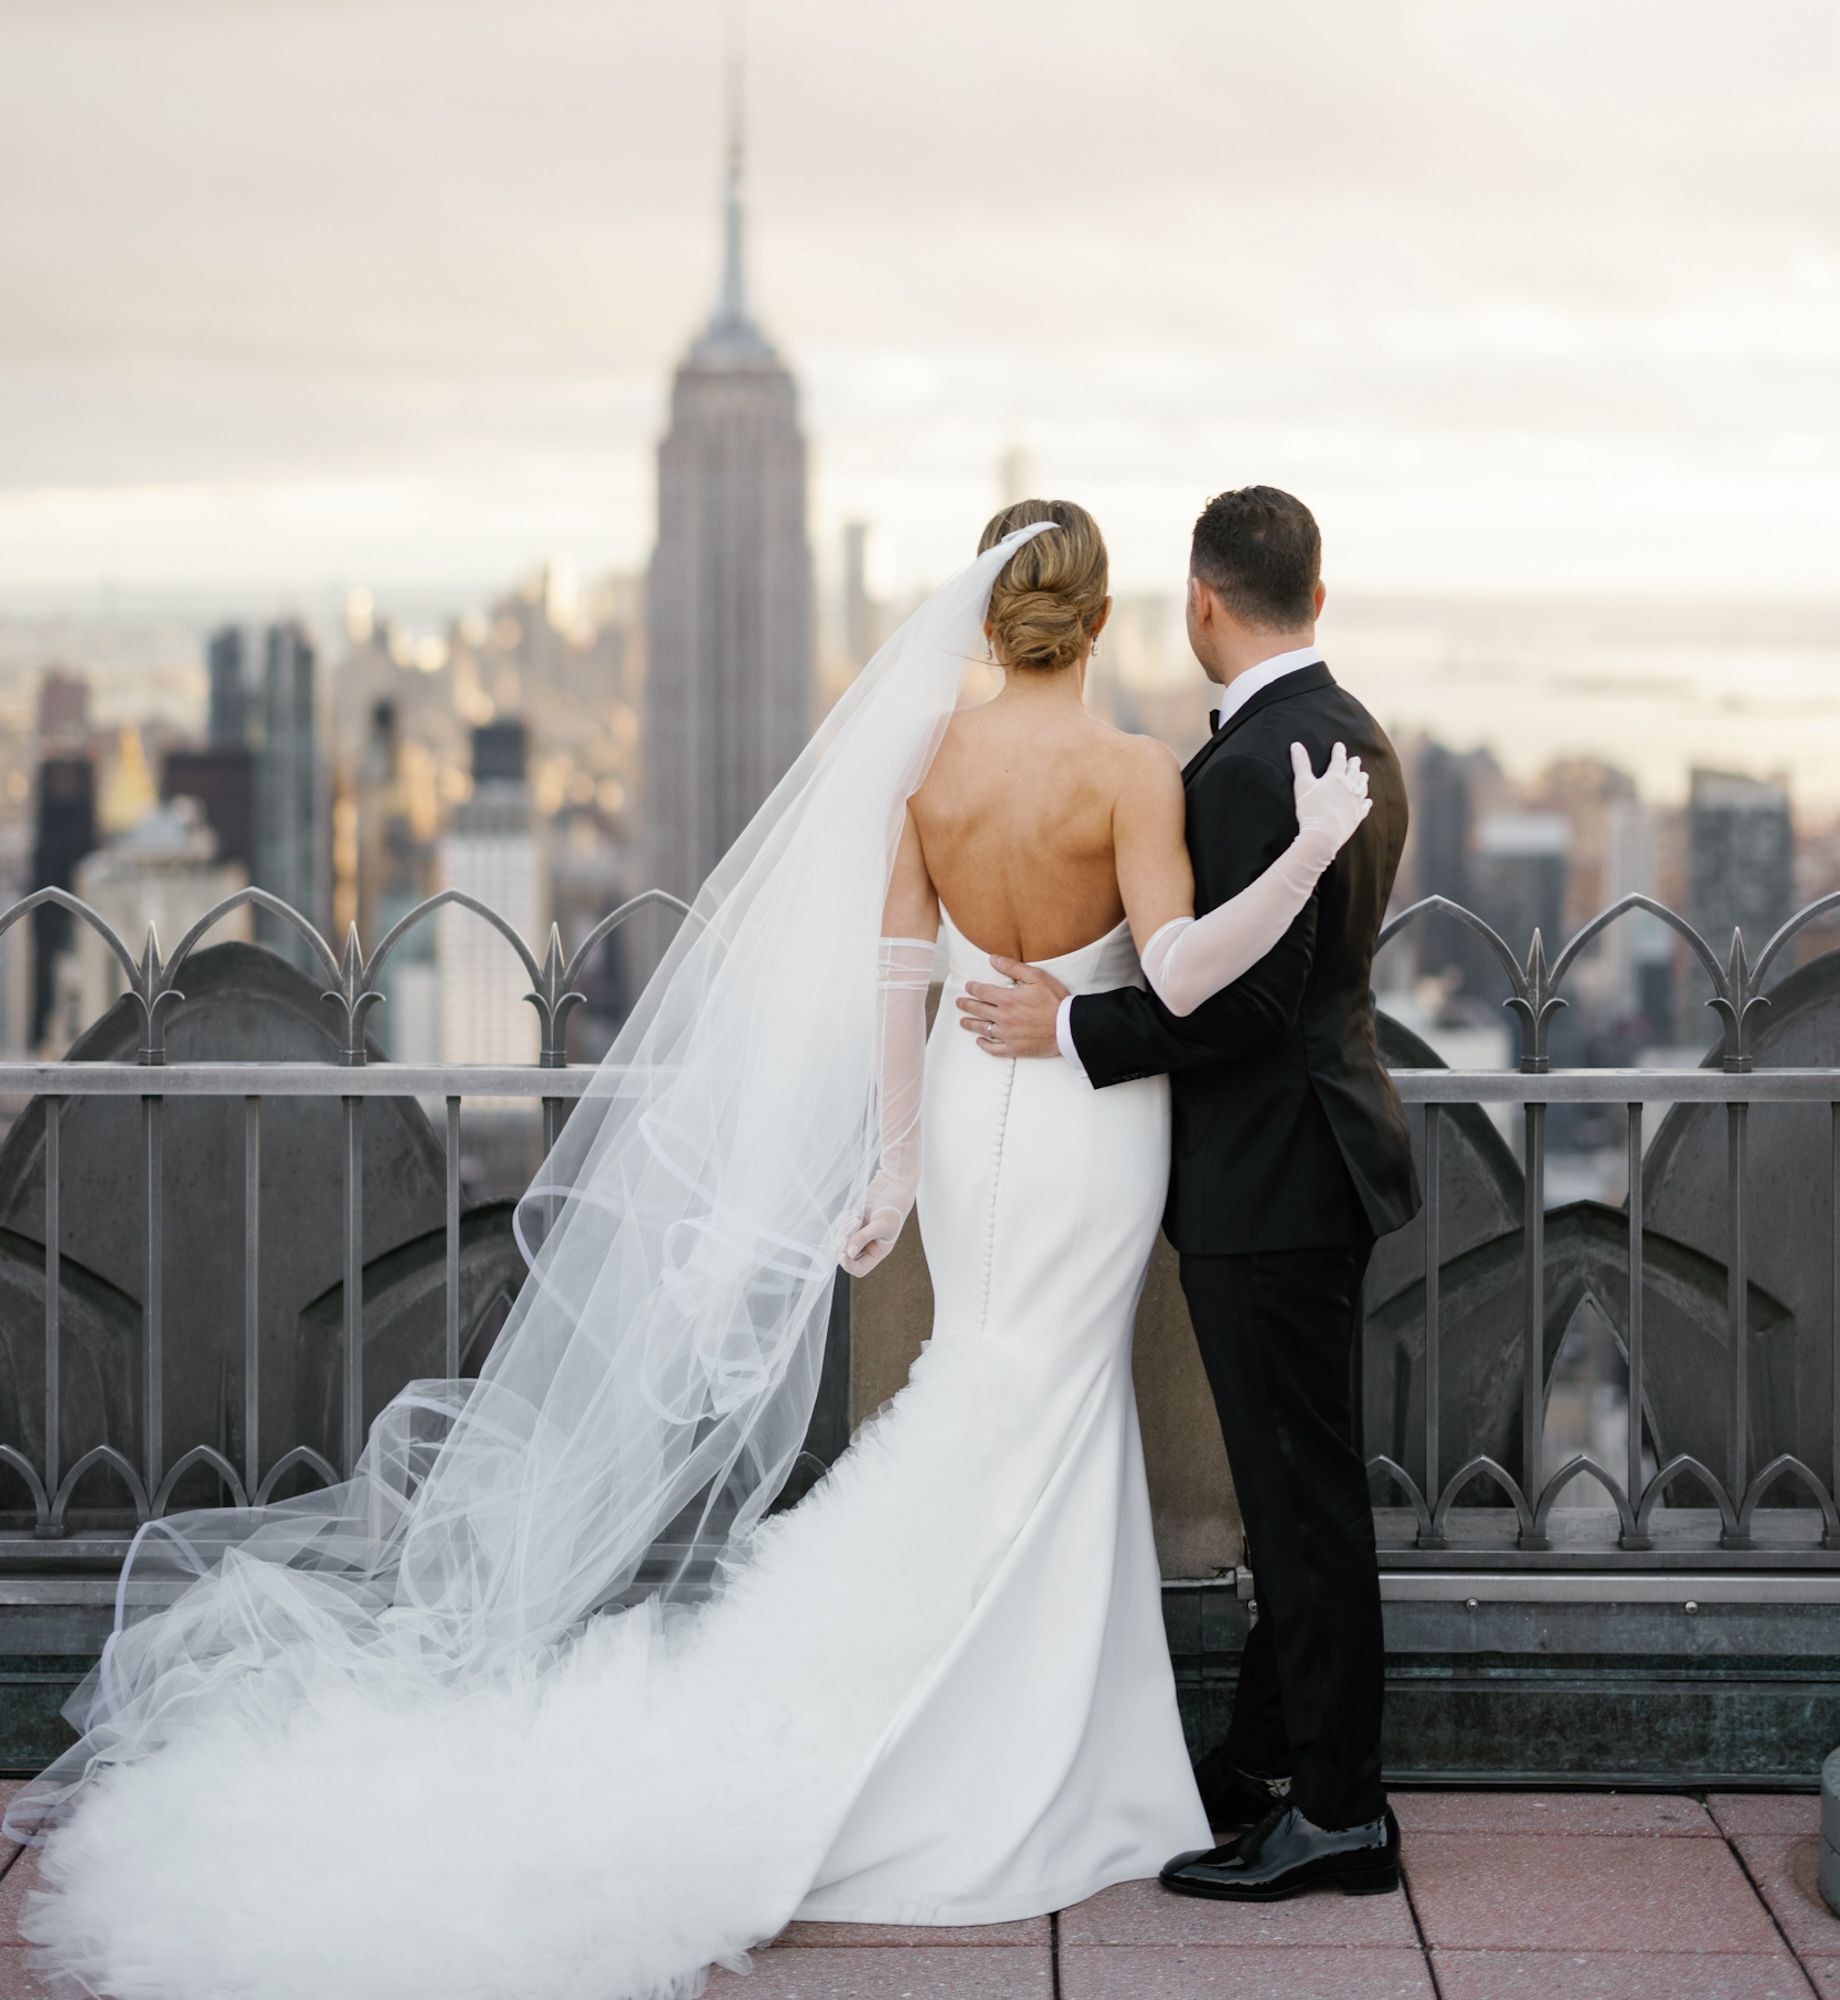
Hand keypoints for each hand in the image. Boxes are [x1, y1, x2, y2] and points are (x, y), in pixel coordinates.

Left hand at [840, 1170, 910, 1277]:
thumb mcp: (881, 1225)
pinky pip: (840, 1226)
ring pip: (841, 1240)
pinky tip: (855, 1212)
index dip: (849, 1264)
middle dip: (843, 1246)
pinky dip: (844, 1220)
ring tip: (856, 1217)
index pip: (859, 1269)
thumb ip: (863, 1238)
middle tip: (844, 1235)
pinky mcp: (853, 1220)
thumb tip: (848, 1253)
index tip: (843, 1252)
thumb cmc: (894, 1206)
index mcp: (878, 1251)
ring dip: (844, 1230)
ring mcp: (859, 1232)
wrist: (893, 1184)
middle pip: (846, 1256)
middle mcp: (867, 1245)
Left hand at [955, 957, 1070, 1058]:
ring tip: (963, 1021)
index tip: (968, 987)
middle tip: (960, 1003)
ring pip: (983, 1029)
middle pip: (978, 1010)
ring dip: (970, 1024)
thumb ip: (1013, 967)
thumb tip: (993, 959)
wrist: (1069, 1027)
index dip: (973, 988)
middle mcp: (1004, 1017)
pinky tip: (980, 1042)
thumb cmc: (1056, 1001)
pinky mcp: (1015, 1048)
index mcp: (1008, 999)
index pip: (983, 992)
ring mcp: (1008, 1034)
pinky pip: (994, 1049)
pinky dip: (985, 1045)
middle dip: (966, 1005)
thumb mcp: (1037, 977)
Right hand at [1289, 740, 1371, 855]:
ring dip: (1363, 779)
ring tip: (1364, 775)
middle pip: (1354, 772)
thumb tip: (1296, 744)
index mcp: (1335, 778)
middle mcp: (1349, 787)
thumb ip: (1300, 764)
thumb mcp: (1302, 784)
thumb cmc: (1311, 809)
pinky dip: (1367, 802)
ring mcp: (1355, 802)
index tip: (1339, 746)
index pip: (1338, 760)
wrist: (1324, 834)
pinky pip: (1365, 806)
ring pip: (1362, 787)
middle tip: (1356, 759)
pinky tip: (1368, 800)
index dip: (1339, 752)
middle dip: (1354, 764)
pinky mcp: (1357, 816)